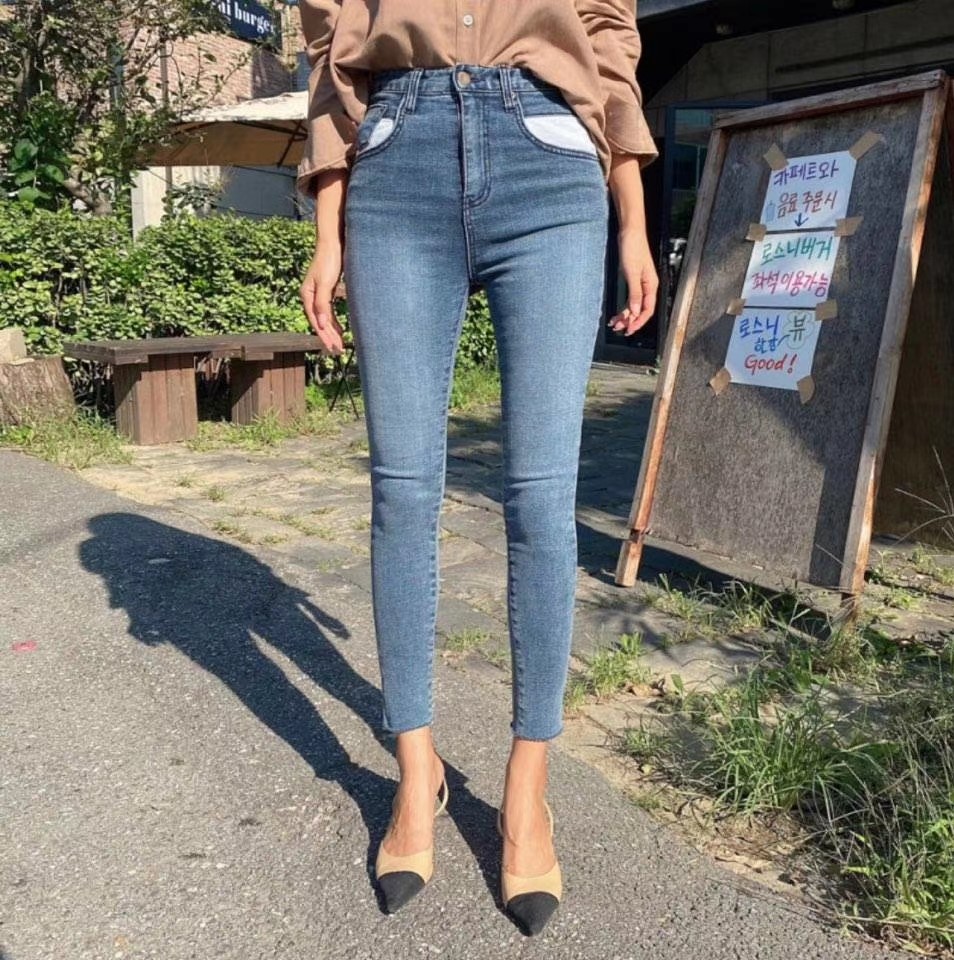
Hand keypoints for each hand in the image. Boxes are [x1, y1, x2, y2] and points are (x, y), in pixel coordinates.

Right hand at [300, 241, 345, 355]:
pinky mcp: (327, 291)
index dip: (324, 336)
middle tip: (338, 350)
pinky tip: (340, 328)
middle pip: (320, 322)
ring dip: (332, 331)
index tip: (333, 347)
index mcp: (307, 296)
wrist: (333, 244)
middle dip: (329, 337)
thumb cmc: (328, 261)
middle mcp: (311, 296)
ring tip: (340, 343)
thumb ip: (323, 304)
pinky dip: (334, 321)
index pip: (316, 321)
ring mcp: (318, 294)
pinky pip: (329, 311)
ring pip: (325, 318)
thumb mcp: (325, 284)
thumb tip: (321, 324)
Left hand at [608, 228, 657, 335]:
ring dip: (625, 315)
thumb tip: (636, 311)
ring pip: (634, 305)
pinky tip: (616, 312)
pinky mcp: (634, 280)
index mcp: (651, 285)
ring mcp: (640, 283)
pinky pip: (630, 298)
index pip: (648, 310)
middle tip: (618, 329)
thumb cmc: (633, 248)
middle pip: (641, 310)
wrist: (630, 233)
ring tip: (614, 323)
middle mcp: (647, 286)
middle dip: (630, 320)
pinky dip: (624, 306)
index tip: (629, 329)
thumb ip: (635, 293)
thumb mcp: (632, 273)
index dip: (639, 321)